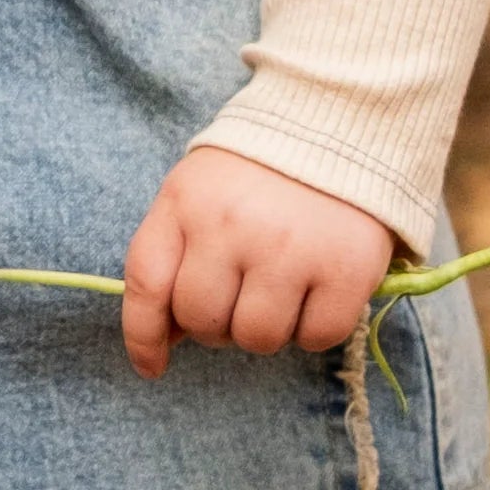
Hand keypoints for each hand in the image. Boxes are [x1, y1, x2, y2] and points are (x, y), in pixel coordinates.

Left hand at [120, 149, 396, 380]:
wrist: (342, 123)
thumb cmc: (260, 171)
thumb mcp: (200, 192)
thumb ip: (177, 254)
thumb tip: (168, 338)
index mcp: (185, 202)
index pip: (147, 285)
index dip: (144, 337)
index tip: (153, 366)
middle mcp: (231, 226)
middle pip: (204, 322)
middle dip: (218, 326)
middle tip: (242, 299)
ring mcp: (289, 248)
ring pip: (257, 338)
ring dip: (267, 330)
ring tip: (282, 292)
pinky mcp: (345, 268)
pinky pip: (316, 337)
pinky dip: (315, 329)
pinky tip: (319, 293)